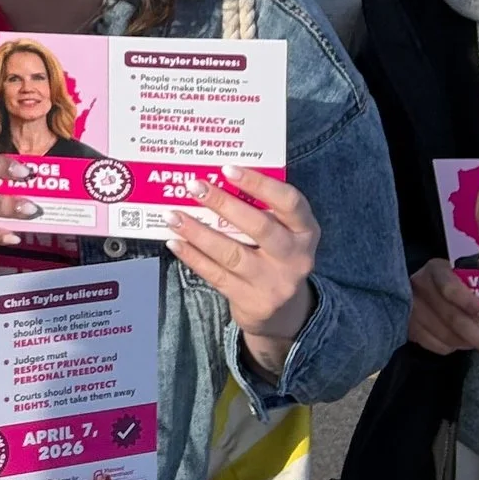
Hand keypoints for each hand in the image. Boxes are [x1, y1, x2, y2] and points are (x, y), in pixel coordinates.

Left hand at [167, 168, 318, 374]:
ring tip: (173, 215)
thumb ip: (261, 209)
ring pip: (231, 254)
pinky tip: (175, 242)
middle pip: (259, 227)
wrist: (284, 311)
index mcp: (305, 231)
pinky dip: (193, 257)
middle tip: (194, 186)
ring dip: (198, 232)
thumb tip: (214, 178)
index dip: (259, 183)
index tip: (228, 169)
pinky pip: (216, 275)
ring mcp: (274, 282)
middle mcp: (295, 257)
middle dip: (223, 204)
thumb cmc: (275, 255)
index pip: (289, 202)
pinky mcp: (252, 301)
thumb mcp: (284, 232)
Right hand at [407, 258, 478, 355]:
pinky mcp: (407, 327)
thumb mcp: (459, 273)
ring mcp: (410, 309)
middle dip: (478, 336)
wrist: (411, 287)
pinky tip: (459, 343)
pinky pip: (434, 345)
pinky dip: (451, 348)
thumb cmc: (447, 280)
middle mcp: (419, 288)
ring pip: (445, 335)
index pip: (451, 289)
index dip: (471, 305)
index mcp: (436, 270)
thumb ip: (478, 283)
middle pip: (451, 318)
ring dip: (467, 344)